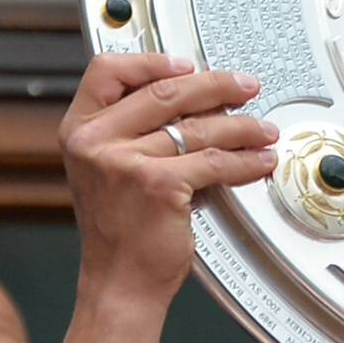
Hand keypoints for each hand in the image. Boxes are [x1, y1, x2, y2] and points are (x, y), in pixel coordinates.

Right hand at [59, 53, 278, 313]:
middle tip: (245, 86)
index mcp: (79, 130)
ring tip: (263, 130)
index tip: (187, 63)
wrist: (119, 281)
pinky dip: (245, 161)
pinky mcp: (157, 184)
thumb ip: (132, 134)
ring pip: (198, 128)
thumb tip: (191, 103)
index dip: (152, 61)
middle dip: (216, 85)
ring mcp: (123, 161)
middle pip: (165, 92)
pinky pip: (213, 162)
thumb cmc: (120, 232)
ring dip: (242, 126)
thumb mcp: (108, 171)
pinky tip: (260, 161)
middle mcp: (94, 141)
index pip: (108, 71)